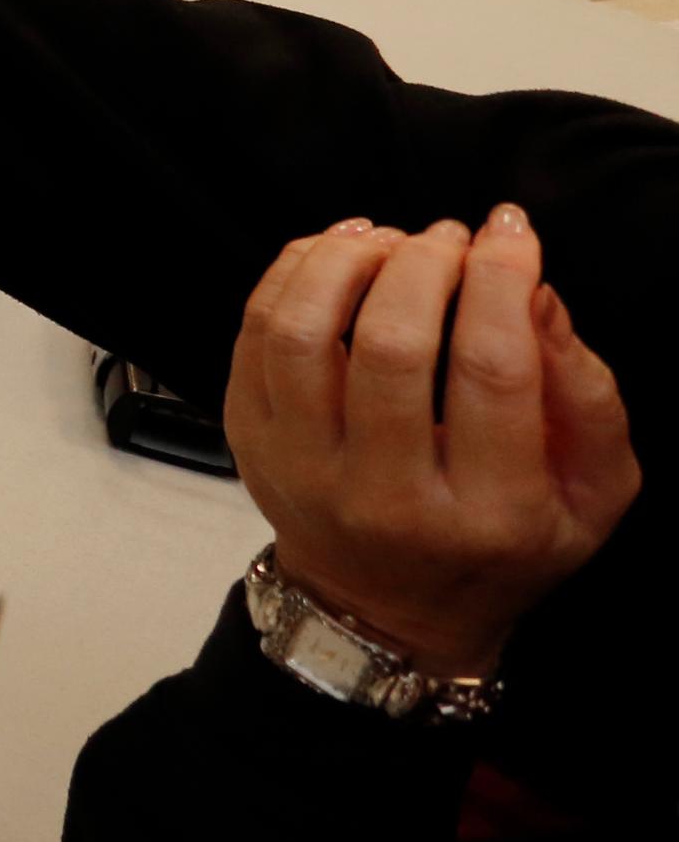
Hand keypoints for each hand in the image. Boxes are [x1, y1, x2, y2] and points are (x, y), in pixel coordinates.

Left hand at [226, 207, 639, 679]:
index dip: (502, 280)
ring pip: (303, 334)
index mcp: (488, 514)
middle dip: (425, 264)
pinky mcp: (250, 442)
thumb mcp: (591, 495)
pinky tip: (334, 252)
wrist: (388, 611)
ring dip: (344, 260)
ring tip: (387, 236)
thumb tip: (536, 292)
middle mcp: (386, 497)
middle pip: (393, 345)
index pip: (492, 371)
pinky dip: (291, 276)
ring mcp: (303, 470)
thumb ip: (588, 399)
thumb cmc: (505, 544)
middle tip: (449, 236)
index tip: (510, 230)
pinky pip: (252, 337)